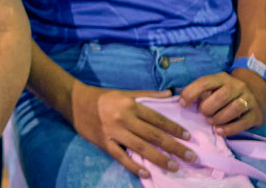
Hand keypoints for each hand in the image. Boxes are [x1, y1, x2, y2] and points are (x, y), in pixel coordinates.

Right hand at [70, 84, 194, 179]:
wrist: (74, 101)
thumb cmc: (102, 96)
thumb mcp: (125, 93)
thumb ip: (149, 95)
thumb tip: (171, 94)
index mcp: (131, 105)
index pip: (158, 119)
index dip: (174, 129)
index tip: (188, 137)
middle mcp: (124, 118)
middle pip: (153, 135)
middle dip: (174, 147)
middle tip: (191, 157)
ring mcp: (114, 131)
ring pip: (141, 148)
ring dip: (159, 158)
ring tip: (174, 166)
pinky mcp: (104, 142)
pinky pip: (121, 156)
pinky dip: (133, 165)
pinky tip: (146, 172)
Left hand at [179, 70, 265, 136]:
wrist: (255, 93)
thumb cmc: (225, 93)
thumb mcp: (214, 87)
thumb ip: (200, 92)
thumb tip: (182, 102)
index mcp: (222, 78)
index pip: (205, 82)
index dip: (191, 93)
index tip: (182, 104)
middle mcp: (237, 86)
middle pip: (221, 96)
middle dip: (207, 108)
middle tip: (203, 114)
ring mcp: (249, 99)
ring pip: (233, 109)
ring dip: (218, 118)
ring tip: (210, 121)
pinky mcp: (256, 114)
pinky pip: (243, 123)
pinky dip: (229, 129)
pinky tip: (219, 131)